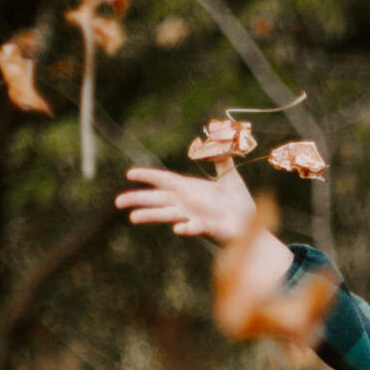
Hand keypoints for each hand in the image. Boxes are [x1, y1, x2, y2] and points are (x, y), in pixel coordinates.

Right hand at [114, 162, 256, 243]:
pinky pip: (195, 228)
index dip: (148, 177)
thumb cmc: (238, 203)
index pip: (165, 181)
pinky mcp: (208, 229)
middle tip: (117, 202)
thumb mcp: (231, 177)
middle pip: (158, 200)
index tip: (130, 174)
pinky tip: (178, 229)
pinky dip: (187, 228)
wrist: (252, 224)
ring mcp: (195, 217)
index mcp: (190, 189)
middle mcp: (188, 204)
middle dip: (138, 200)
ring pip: (168, 216)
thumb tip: (219, 140)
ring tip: (133, 218)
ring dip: (151, 216)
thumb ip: (222, 160)